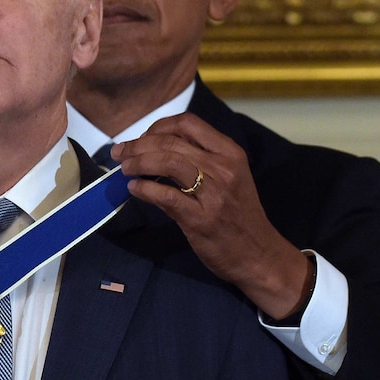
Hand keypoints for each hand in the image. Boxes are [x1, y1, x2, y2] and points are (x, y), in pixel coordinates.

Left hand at [112, 112, 312, 318]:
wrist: (259, 255)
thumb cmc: (239, 215)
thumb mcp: (228, 178)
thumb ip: (198, 160)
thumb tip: (153, 149)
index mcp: (229, 152)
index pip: (188, 123)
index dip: (157, 127)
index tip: (141, 139)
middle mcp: (223, 167)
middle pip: (171, 141)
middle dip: (138, 144)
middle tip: (120, 153)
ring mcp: (213, 193)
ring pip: (168, 162)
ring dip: (138, 162)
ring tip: (125, 169)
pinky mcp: (201, 219)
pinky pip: (166, 196)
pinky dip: (144, 189)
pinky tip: (134, 189)